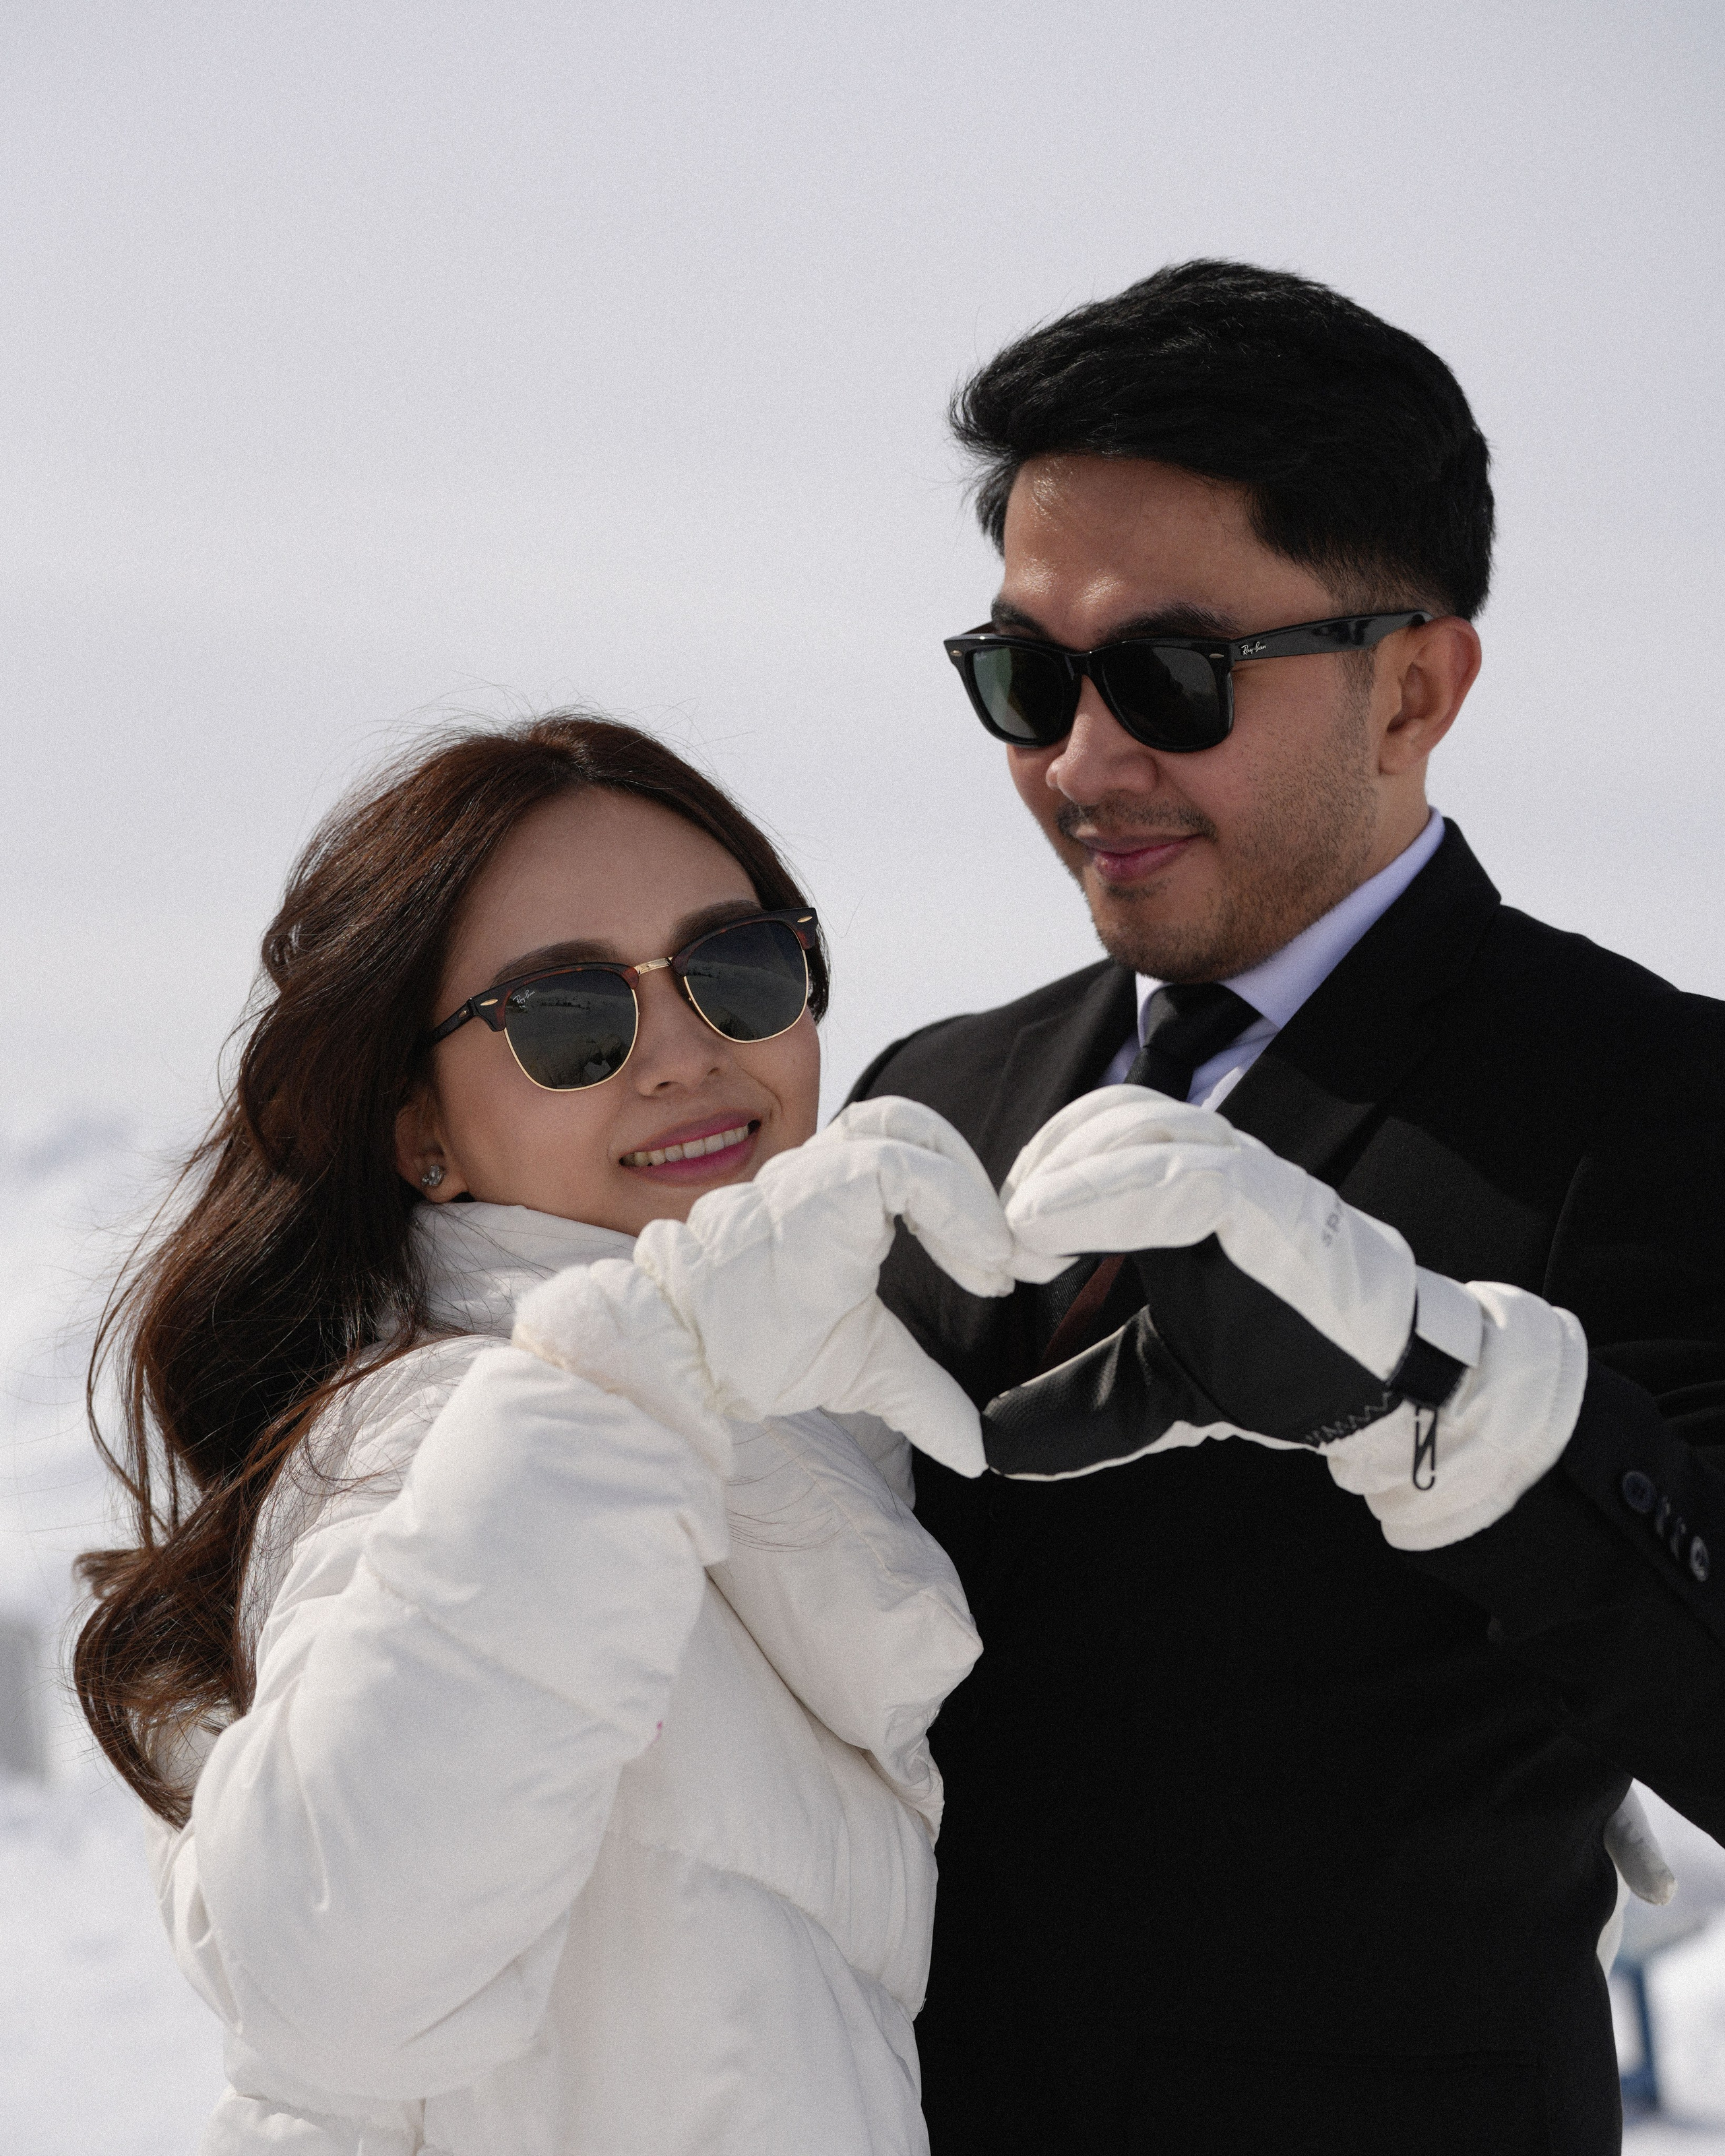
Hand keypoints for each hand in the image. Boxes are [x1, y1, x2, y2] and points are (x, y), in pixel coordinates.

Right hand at [517, 1097, 1012, 1477]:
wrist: (685, 1354)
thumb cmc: (754, 1351)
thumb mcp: (863, 1369)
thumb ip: (921, 1394)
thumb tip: (975, 1451)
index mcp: (827, 1199)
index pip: (905, 1157)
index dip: (963, 1201)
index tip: (1000, 1273)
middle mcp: (818, 1172)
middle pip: (906, 1121)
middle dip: (969, 1177)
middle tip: (1007, 1254)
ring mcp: (813, 1173)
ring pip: (905, 1128)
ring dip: (964, 1186)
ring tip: (993, 1255)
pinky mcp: (820, 1188)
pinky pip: (905, 1168)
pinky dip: (958, 1207)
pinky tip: (981, 1261)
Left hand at [988, 1086, 1586, 1549]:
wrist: (1389, 1390)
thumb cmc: (1283, 1366)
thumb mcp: (1155, 1385)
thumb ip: (1080, 1403)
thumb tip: (995, 1448)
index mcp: (1186, 1191)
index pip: (1101, 1132)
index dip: (1040, 1168)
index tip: (997, 1243)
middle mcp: (1218, 1168)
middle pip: (1114, 1115)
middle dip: (1044, 1165)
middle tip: (1003, 1242)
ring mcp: (1254, 1181)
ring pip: (1145, 1130)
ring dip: (1065, 1177)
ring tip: (1021, 1239)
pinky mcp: (1281, 1210)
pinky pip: (1189, 1178)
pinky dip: (1110, 1195)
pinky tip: (1055, 1233)